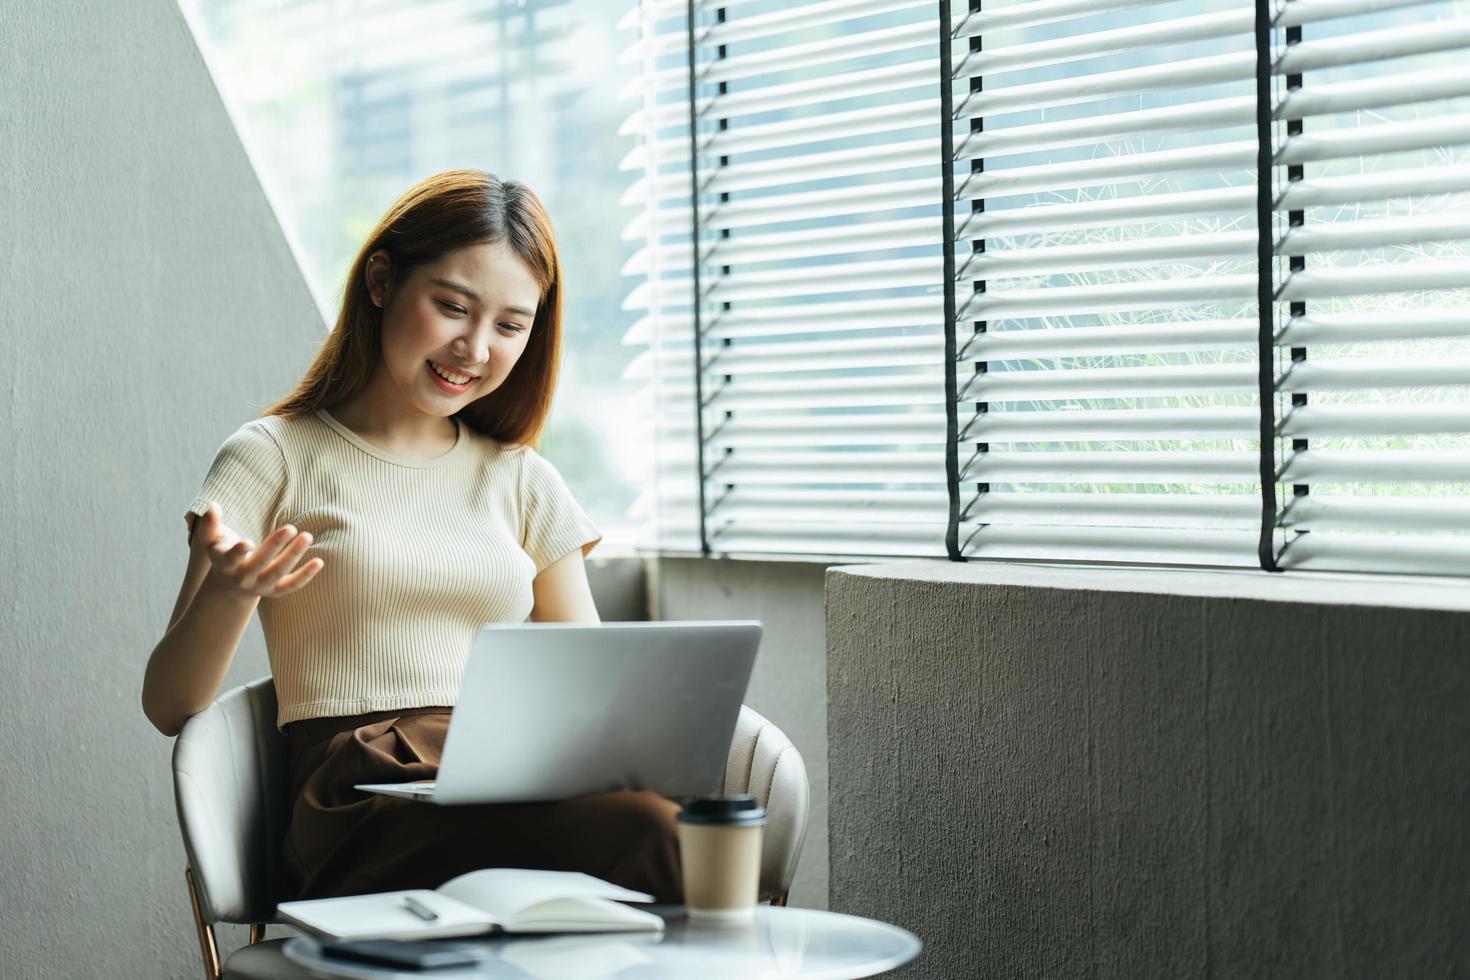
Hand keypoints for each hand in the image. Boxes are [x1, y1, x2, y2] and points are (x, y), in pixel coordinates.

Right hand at [196, 501, 323, 599]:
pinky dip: (306, 575)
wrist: (229, 586)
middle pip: (260, 563)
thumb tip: (212, 505)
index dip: (239, 551)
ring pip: (278, 573)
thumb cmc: (223, 554)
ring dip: (293, 555)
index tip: (248, 542)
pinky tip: (319, 561)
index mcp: (226, 564)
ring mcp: (260, 586)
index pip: (231, 559)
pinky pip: (292, 585)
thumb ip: (210, 523)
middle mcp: (243, 577)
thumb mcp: (211, 540)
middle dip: (275, 546)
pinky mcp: (275, 591)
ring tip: (307, 536)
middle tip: (291, 528)